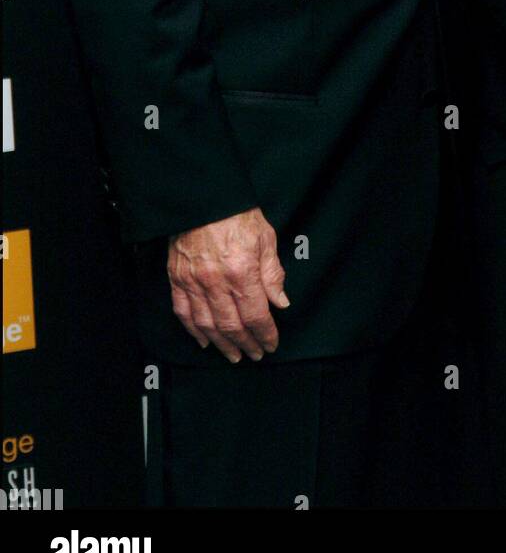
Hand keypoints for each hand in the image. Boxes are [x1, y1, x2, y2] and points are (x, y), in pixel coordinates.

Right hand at [167, 207, 288, 360]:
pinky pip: (183, 312)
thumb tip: (280, 302)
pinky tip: (204, 340)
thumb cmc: (235, 213)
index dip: (265, 334)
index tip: (271, 344)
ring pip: (207, 325)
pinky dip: (193, 330)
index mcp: (241, 271)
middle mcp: (216, 281)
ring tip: (233, 355)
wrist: (203, 197)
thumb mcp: (265, 238)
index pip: (256, 315)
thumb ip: (272, 273)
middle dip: (246, 344)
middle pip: (232, 325)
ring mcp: (194, 281)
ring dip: (221, 344)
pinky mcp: (177, 278)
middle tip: (254, 354)